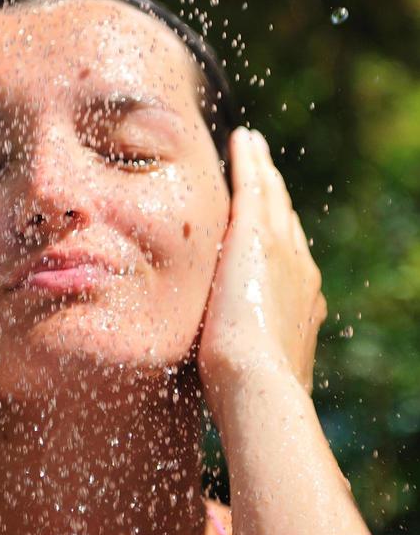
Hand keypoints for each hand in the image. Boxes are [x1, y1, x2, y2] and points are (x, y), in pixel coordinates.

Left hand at [198, 127, 327, 425]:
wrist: (257, 387)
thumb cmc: (247, 397)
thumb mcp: (253, 372)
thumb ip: (246, 360)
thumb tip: (232, 376)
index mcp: (302, 302)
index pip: (289, 257)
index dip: (278, 234)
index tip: (267, 221)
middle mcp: (300, 269)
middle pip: (285, 219)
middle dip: (274, 194)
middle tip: (264, 171)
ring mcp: (280, 249)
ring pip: (271, 195)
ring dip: (263, 168)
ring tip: (253, 145)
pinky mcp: (254, 235)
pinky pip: (252, 183)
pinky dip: (249, 159)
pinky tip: (242, 138)